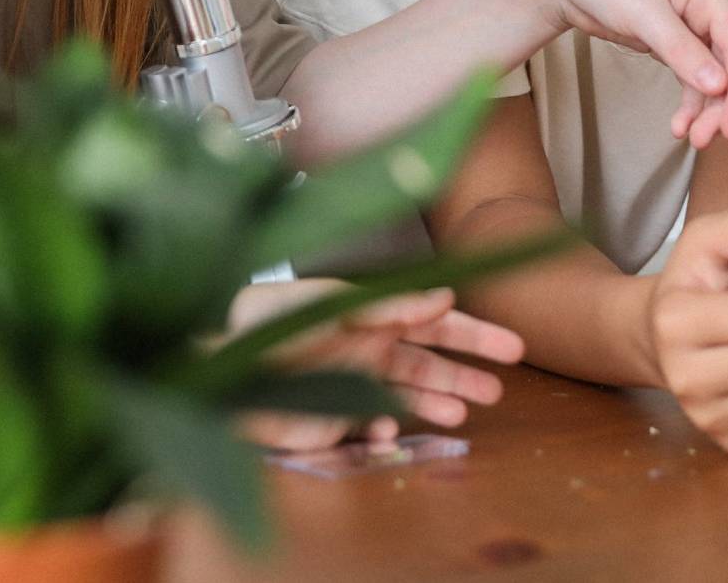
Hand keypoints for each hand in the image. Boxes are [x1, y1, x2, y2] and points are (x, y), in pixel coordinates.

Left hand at [225, 280, 523, 451]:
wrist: (216, 363)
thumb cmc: (267, 321)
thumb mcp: (333, 304)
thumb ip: (388, 304)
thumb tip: (445, 296)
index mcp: (368, 313)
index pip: (432, 321)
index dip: (471, 334)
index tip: (511, 347)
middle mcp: (365, 348)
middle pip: (428, 363)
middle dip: (464, 374)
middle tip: (500, 389)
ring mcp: (352, 385)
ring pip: (408, 398)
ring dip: (436, 405)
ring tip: (463, 416)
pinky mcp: (334, 420)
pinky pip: (372, 428)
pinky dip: (386, 430)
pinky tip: (388, 430)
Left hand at [520, 0, 727, 148]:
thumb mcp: (642, 12)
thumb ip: (681, 50)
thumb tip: (720, 86)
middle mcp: (707, 9)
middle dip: (722, 104)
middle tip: (704, 139)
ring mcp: (690, 26)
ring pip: (712, 75)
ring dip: (704, 108)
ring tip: (690, 137)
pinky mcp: (670, 41)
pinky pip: (690, 76)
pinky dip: (688, 100)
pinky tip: (679, 124)